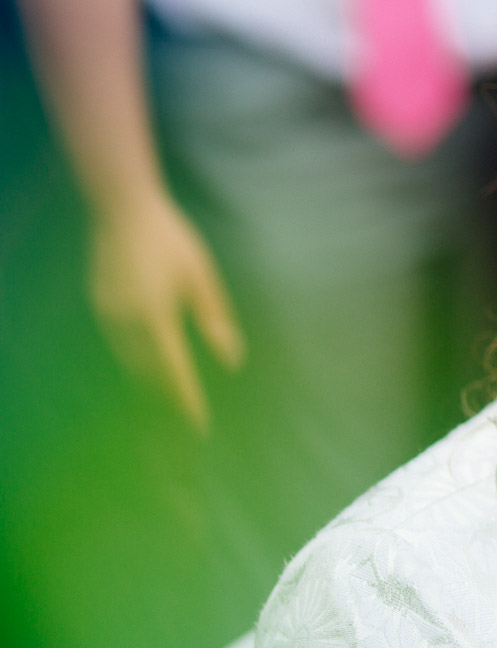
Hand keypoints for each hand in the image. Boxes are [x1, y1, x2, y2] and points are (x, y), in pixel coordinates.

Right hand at [89, 195, 244, 431]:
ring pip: (131, 362)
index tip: (199, 425)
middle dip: (168, 396)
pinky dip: (136, 360)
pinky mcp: (99, 305)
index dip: (187, 400)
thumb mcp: (202, 277)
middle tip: (188, 417)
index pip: (175, 370)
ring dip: (151, 381)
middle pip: (150, 372)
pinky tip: (151, 367)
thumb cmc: (172, 240)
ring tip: (172, 400)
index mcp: (157, 315)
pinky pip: (120, 344)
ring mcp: (108, 313)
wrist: (124, 208)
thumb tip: (232, 359)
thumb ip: (216, 319)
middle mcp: (127, 320)